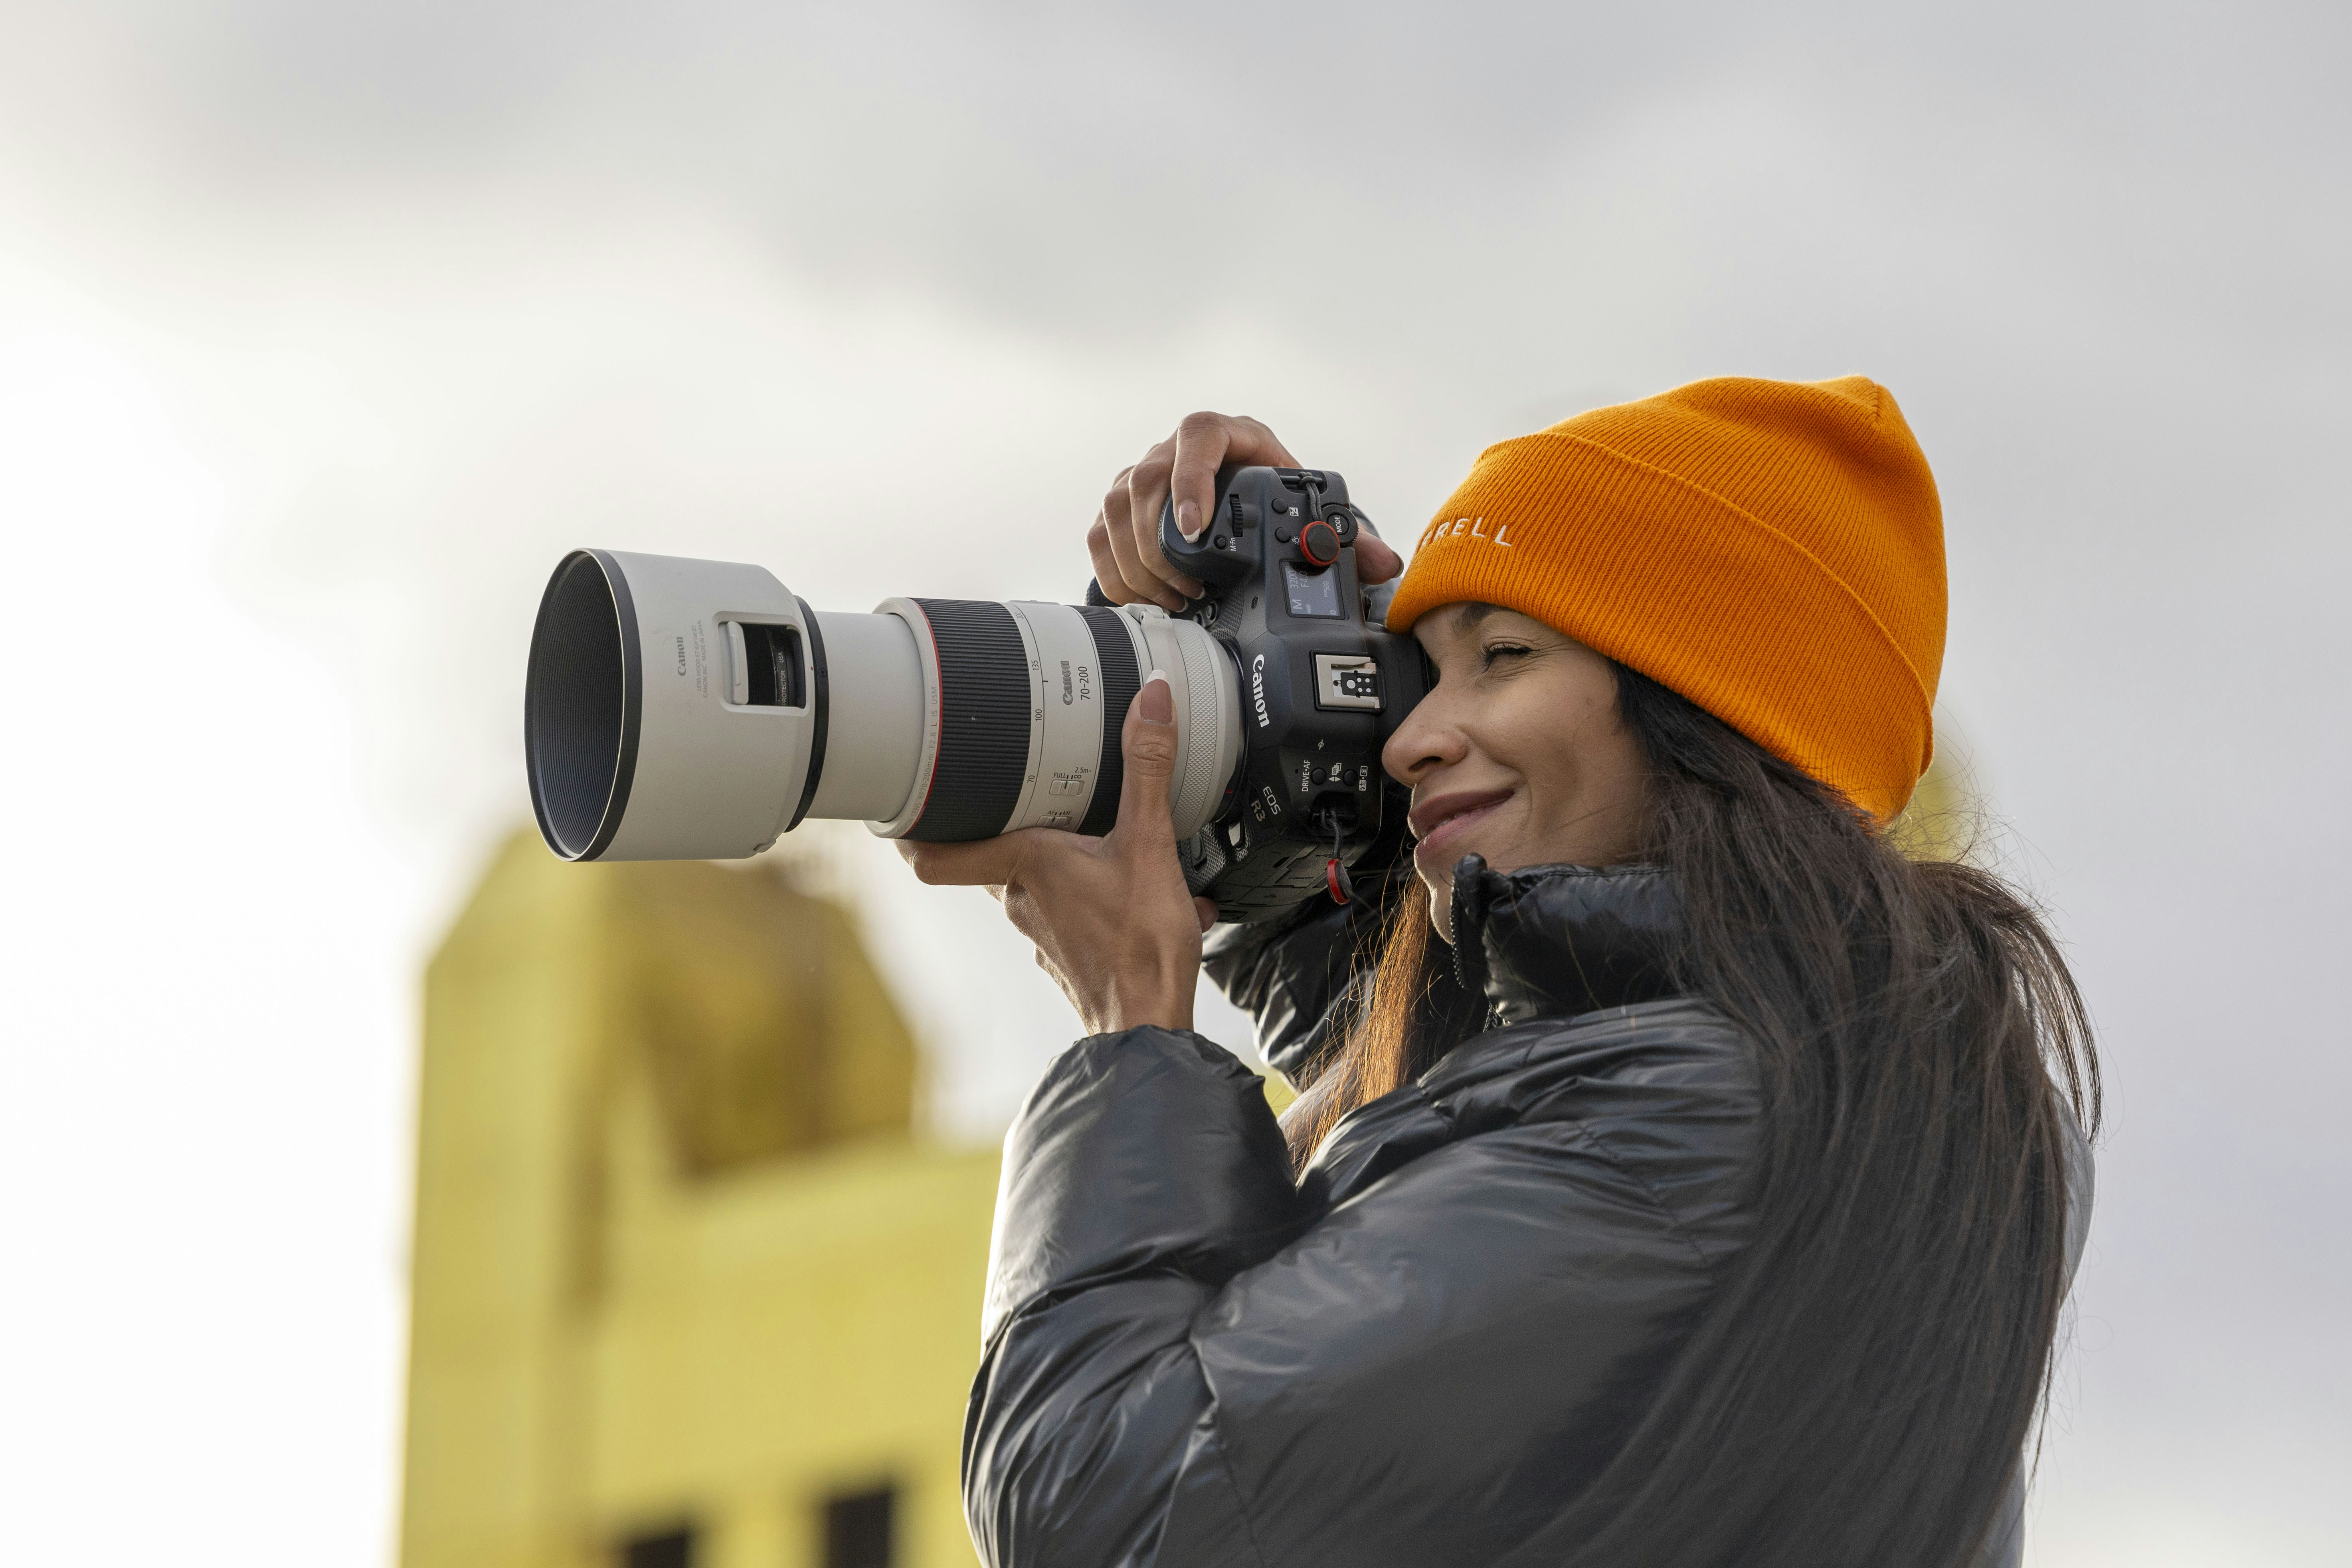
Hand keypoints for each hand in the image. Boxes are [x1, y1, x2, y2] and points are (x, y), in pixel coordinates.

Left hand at [897, 672, 1218, 1035]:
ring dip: (1058, 856)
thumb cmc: (1138, 951)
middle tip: (1014, 787)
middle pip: (988, 855)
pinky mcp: (1069, 953)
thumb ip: (1147, 768)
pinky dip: (1095, 892)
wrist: (1151, 1026)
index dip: (908, 832)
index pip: (933, 854)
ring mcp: (1043, 930)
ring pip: (1032, 880)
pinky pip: (1070, 909)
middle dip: (1006, 822)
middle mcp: (1021, 900)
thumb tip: (1150, 699)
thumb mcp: (1150, 844)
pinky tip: (1133, 885)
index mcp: (1025, 865)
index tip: (895, 809)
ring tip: (1094, 832)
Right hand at [1089, 411, 1404, 611]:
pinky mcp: (1122, 505)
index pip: (1199, 433)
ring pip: (1116, 507)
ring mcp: (1144, 473)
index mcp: (1232, 436)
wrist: (1249, 500)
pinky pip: (1100, 534)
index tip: (1196, 524)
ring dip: (1137, 561)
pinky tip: (1144, 598)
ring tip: (1174, 599)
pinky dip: (1115, 571)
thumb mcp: (1309, 509)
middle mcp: (1178, 447)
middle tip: (1190, 587)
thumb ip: (1346, 537)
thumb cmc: (1277, 498)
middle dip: (1161, 543)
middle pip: (1146, 479)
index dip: (1192, 476)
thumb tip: (1383, 563)